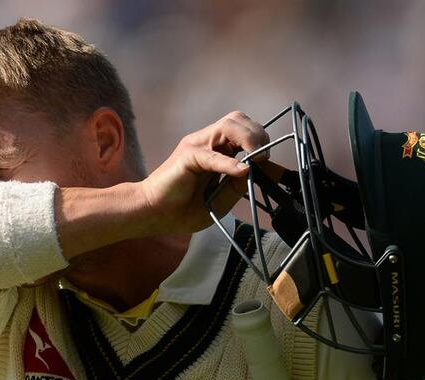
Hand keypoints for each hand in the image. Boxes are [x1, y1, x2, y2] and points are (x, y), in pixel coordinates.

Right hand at [139, 111, 269, 233]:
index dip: (260, 142)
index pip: (243, 131)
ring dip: (248, 139)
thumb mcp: (219, 201)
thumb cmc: (181, 209)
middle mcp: (206, 142)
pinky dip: (229, 163)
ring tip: (257, 159)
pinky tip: (240, 171)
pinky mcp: (186, 157)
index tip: (271, 164)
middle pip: (238, 120)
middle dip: (258, 135)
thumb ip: (237, 187)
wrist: (152, 214)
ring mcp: (196, 146)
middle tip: (264, 158)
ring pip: (228, 126)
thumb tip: (258, 173)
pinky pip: (212, 155)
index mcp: (214, 150)